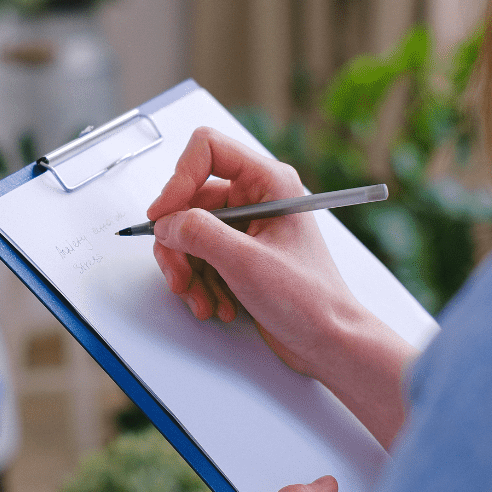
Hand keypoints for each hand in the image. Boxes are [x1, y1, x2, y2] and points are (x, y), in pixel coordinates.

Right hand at [148, 128, 415, 447]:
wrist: (328, 342)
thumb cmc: (309, 300)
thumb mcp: (247, 263)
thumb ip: (200, 234)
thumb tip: (166, 222)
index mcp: (269, 181)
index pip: (207, 149)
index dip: (179, 179)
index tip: (164, 215)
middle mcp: (256, 197)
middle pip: (189, 199)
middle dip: (179, 243)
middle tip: (180, 277)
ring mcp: (246, 225)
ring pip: (188, 232)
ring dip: (187, 270)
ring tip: (203, 300)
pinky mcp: (238, 252)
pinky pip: (197, 255)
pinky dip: (198, 282)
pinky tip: (215, 304)